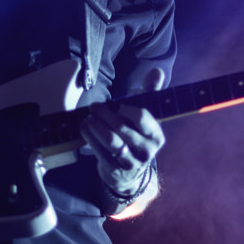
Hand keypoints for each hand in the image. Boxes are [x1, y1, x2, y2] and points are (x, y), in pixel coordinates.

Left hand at [81, 69, 164, 197]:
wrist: (129, 173)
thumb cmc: (136, 135)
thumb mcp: (145, 116)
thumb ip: (150, 93)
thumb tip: (157, 71)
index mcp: (156, 136)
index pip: (143, 117)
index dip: (128, 109)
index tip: (119, 105)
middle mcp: (147, 151)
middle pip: (122, 128)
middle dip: (105, 114)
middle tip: (94, 106)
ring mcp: (130, 162)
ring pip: (110, 140)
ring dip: (96, 125)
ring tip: (89, 116)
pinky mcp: (114, 169)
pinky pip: (98, 150)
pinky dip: (89, 136)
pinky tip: (86, 127)